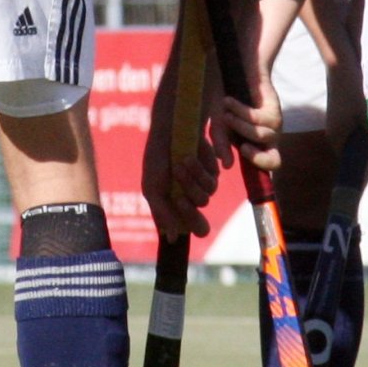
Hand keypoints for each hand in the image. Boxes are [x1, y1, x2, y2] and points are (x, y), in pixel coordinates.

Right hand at [142, 105, 219, 240]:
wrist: (170, 127)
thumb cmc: (158, 156)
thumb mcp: (152, 186)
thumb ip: (161, 212)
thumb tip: (171, 239)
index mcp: (174, 205)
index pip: (190, 227)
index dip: (189, 222)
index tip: (179, 208)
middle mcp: (190, 197)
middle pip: (200, 214)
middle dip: (188, 200)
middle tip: (179, 195)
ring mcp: (202, 183)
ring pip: (207, 194)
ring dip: (193, 180)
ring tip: (182, 161)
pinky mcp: (214, 169)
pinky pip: (214, 177)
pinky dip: (201, 167)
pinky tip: (190, 153)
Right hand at [218, 69, 283, 171]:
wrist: (230, 65)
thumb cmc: (222, 95)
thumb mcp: (217, 121)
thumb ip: (221, 142)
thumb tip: (227, 165)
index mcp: (253, 143)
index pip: (265, 165)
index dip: (257, 167)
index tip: (237, 157)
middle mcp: (266, 136)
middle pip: (274, 161)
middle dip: (257, 157)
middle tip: (242, 147)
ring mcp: (272, 122)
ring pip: (262, 136)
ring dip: (240, 125)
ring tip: (226, 112)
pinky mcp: (274, 107)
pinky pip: (259, 118)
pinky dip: (241, 111)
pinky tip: (229, 101)